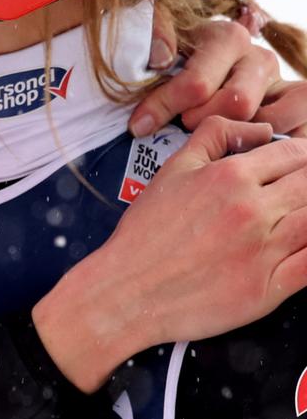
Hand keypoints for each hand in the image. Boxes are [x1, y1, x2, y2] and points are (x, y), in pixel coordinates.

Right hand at [33, 116, 306, 391]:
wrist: (128, 289)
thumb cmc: (146, 233)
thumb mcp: (172, 170)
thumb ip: (214, 137)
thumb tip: (258, 128)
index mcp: (230, 177)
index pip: (293, 152)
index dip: (302, 155)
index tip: (297, 163)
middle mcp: (252, 210)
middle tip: (295, 190)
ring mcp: (264, 251)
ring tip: (293, 215)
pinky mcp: (269, 288)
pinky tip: (302, 246)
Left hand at [129, 16, 296, 138]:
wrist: (197, 66)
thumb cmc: (174, 58)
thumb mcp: (158, 39)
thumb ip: (156, 35)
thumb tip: (160, 57)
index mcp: (228, 38)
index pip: (198, 84)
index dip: (165, 107)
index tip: (139, 125)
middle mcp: (260, 58)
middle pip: (236, 106)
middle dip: (201, 122)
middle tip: (182, 124)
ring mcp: (281, 84)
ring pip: (268, 123)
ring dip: (235, 137)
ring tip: (211, 136)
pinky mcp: (294, 108)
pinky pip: (296, 133)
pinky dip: (268, 147)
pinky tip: (238, 150)